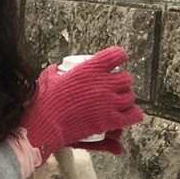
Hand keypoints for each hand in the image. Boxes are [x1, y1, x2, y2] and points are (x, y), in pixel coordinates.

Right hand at [16, 46, 141, 160]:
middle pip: (127, 78)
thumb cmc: (45, 102)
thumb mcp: (47, 79)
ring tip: (117, 105)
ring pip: (131, 97)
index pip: (118, 55)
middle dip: (121, 84)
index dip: (119, 58)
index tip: (116, 64)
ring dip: (125, 100)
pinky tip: (126, 117)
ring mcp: (109, 101)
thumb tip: (55, 68)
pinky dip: (132, 115)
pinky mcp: (110, 120)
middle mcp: (104, 82)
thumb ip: (54, 72)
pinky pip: (134, 115)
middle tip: (113, 90)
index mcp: (91, 68)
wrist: (46, 124)